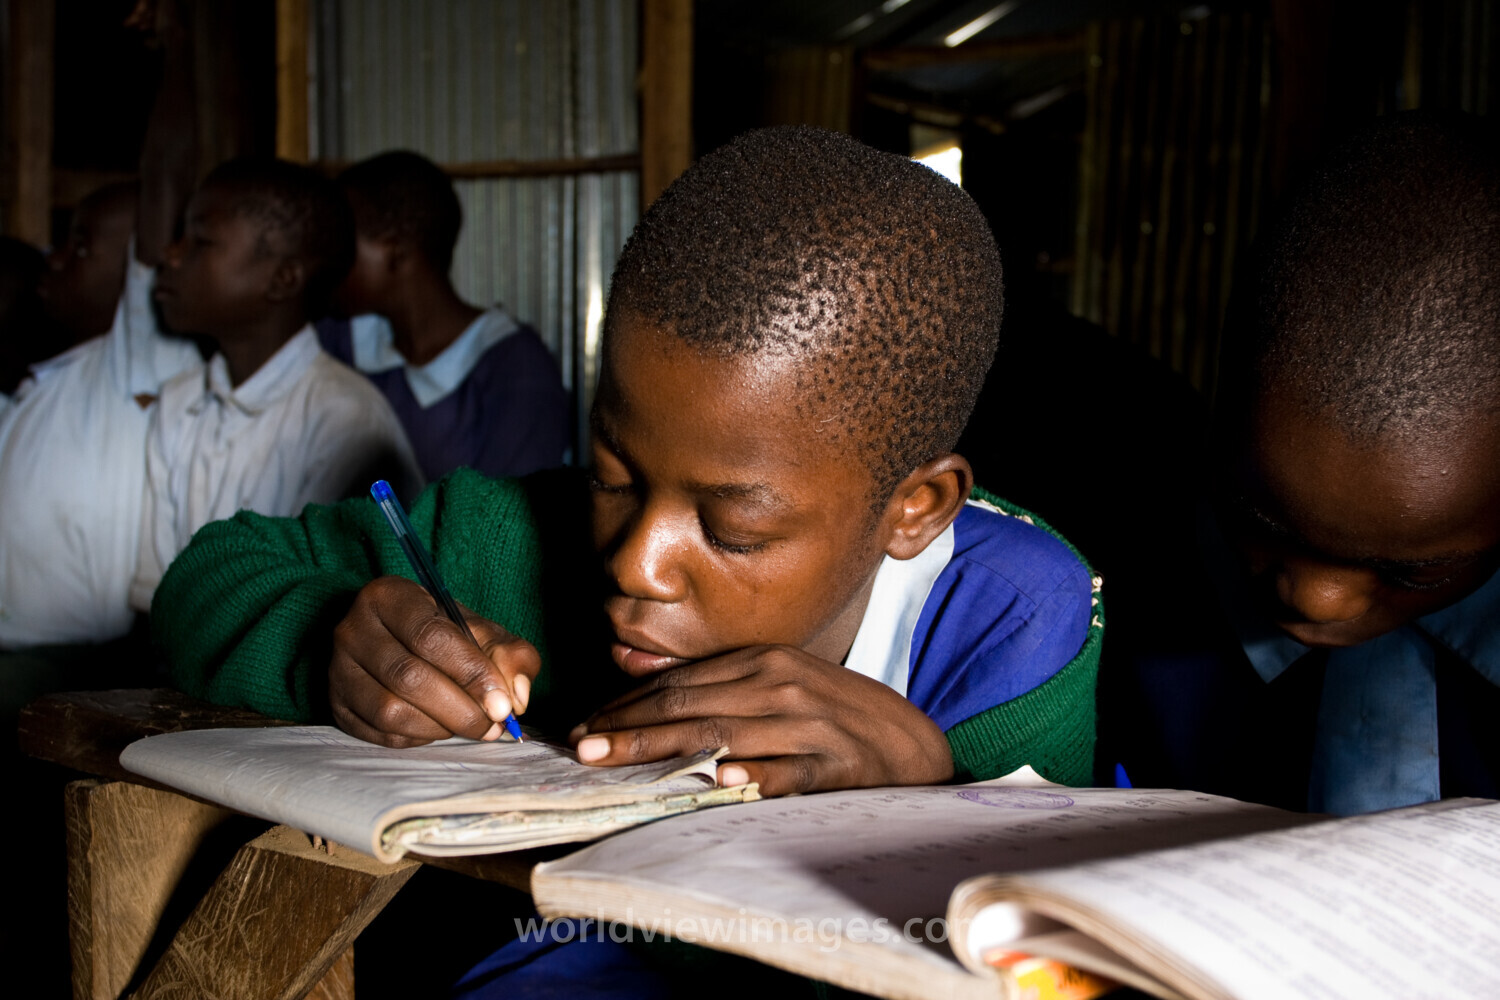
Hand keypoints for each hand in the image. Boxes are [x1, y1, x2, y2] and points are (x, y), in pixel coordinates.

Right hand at [329, 576, 539, 747]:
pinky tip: (439, 727)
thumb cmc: (446, 636)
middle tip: (492, 725)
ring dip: (440, 726)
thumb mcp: (483, 631)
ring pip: (390, 710)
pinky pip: (379, 733)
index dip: (470, 673)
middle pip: (408, 676)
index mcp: (389, 596)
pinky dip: (418, 737)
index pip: (430, 636)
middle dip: (460, 709)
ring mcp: (339, 670)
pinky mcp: (337, 705)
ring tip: (468, 725)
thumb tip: (515, 697)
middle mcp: (353, 630)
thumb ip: (511, 655)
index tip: (501, 702)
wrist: (401, 643)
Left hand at [568, 646, 953, 796]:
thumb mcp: (775, 682)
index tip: (584, 727)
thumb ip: (714, 680)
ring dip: (669, 749)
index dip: (627, 706)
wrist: (910, 742)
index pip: (681, 685)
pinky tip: (726, 779)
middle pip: (692, 707)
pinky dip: (759, 773)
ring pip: (727, 734)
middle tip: (582, 749)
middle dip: (630, 727)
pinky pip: (792, 769)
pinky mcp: (838, 762)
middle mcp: (781, 685)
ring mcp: (810, 723)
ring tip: (623, 762)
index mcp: (762, 662)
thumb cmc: (832, 714)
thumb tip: (637, 673)